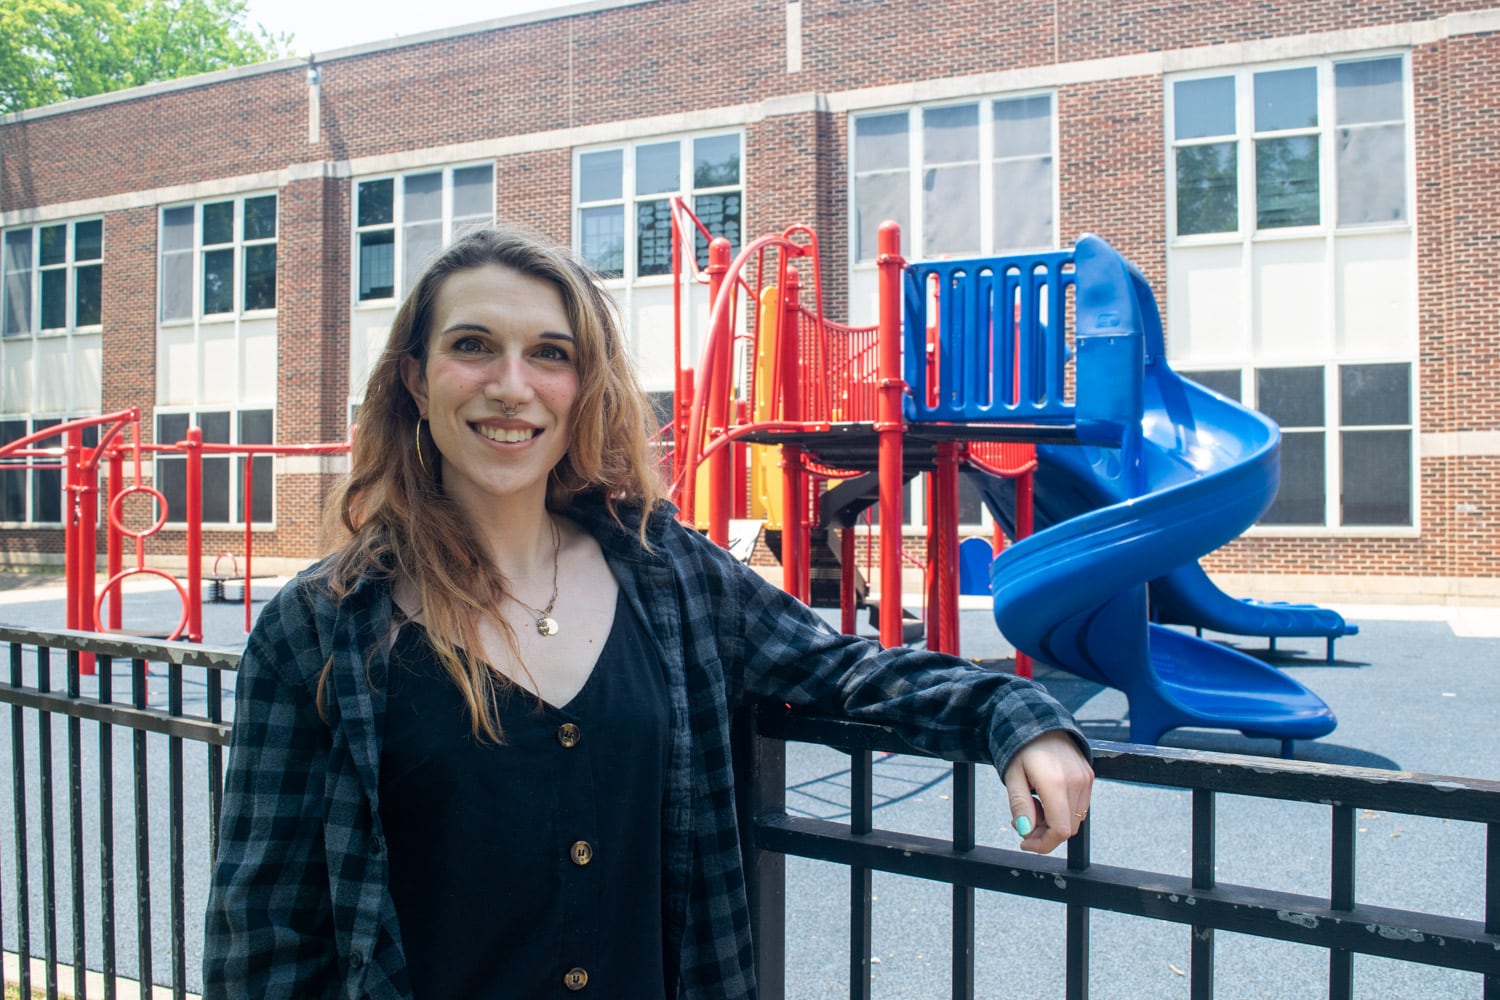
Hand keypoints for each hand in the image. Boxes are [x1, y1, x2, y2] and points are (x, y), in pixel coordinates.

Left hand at [1001, 730, 1093, 853]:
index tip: (1025, 842)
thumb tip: (1025, 831)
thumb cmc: (1021, 748)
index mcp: (1055, 782)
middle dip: (1044, 833)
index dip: (1043, 844)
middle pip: (1068, 828)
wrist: (1040, 721)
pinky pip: (1079, 806)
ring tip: (1034, 804)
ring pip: (1074, 819)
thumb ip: (1019, 805)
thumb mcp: (1012, 776)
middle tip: (1023, 819)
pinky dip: (1063, 811)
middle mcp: (1076, 782)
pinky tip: (1046, 798)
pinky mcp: (1089, 776)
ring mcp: (1086, 779)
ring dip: (1053, 822)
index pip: (1060, 830)